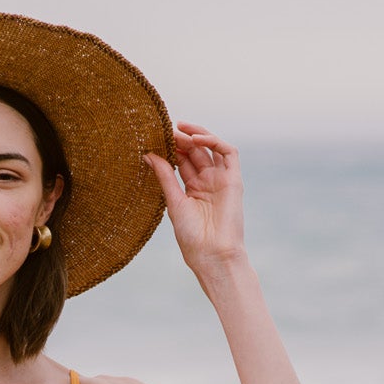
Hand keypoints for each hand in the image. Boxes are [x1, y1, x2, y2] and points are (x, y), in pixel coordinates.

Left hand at [144, 122, 245, 274]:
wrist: (212, 255)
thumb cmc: (192, 237)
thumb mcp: (173, 202)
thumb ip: (165, 176)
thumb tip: (148, 154)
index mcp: (193, 189)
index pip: (182, 160)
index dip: (171, 147)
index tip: (155, 137)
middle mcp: (208, 182)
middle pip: (195, 152)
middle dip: (181, 139)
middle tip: (165, 129)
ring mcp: (221, 180)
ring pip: (211, 148)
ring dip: (196, 135)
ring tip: (179, 129)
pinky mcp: (234, 180)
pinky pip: (229, 153)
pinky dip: (214, 141)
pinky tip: (196, 139)